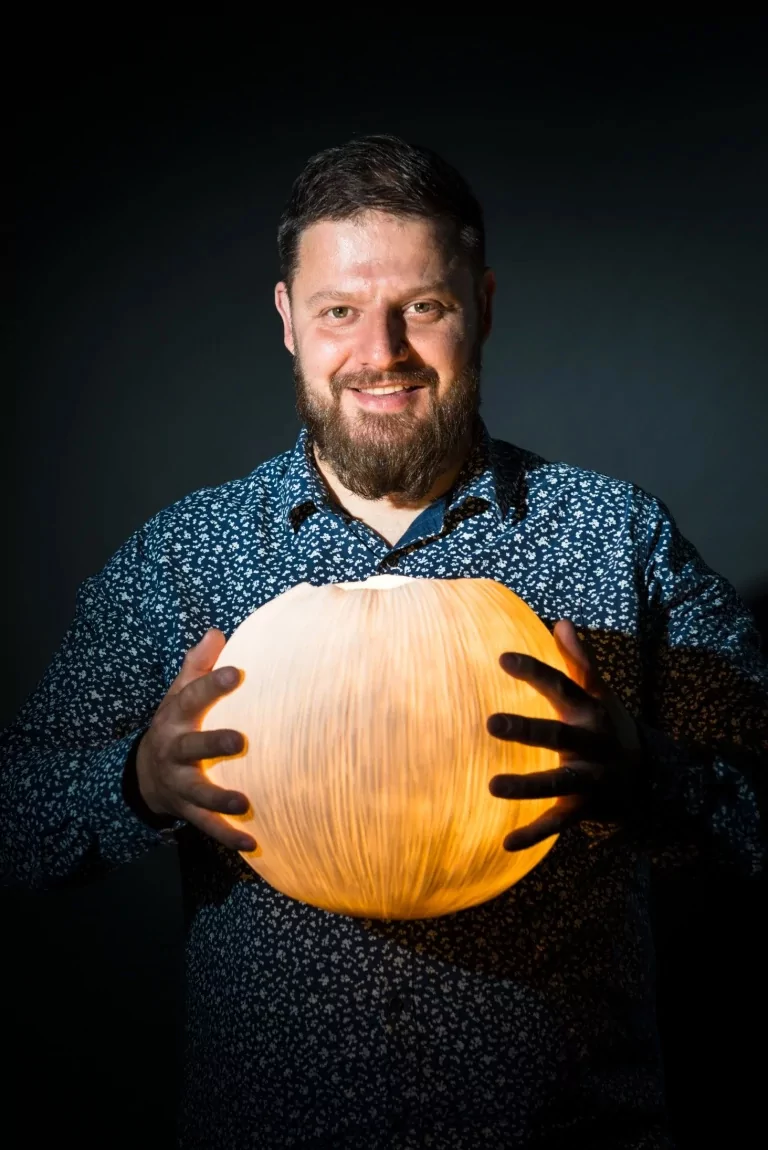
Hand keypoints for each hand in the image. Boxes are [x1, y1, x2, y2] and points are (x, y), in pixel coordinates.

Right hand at [135, 629, 255, 851]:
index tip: (238, 672)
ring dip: (220, 800)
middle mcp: (175, 751)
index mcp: (176, 717)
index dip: (213, 684)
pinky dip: (229, 837)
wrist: (144, 775)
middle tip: (241, 741)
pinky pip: (208, 827)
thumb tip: (217, 631)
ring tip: (245, 803)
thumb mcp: (178, 693)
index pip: (193, 697)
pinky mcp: (188, 810)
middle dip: (214, 744)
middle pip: (192, 747)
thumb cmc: (175, 725)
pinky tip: (254, 843)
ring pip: (198, 793)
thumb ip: (197, 665)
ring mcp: (180, 783)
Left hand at [486, 620, 644, 850]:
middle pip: (558, 735)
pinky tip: (506, 842)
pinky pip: (559, 822)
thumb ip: (579, 660)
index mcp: (590, 711)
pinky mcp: (586, 808)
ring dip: (527, 786)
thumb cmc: (612, 728)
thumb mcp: (601, 694)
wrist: (654, 779)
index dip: (534, 671)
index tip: (502, 658)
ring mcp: (591, 777)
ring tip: (492, 786)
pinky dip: (535, 834)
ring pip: (557, 783)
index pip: (561, 685)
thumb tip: (560, 622)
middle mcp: (592, 743)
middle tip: (491, 722)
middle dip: (527, 730)